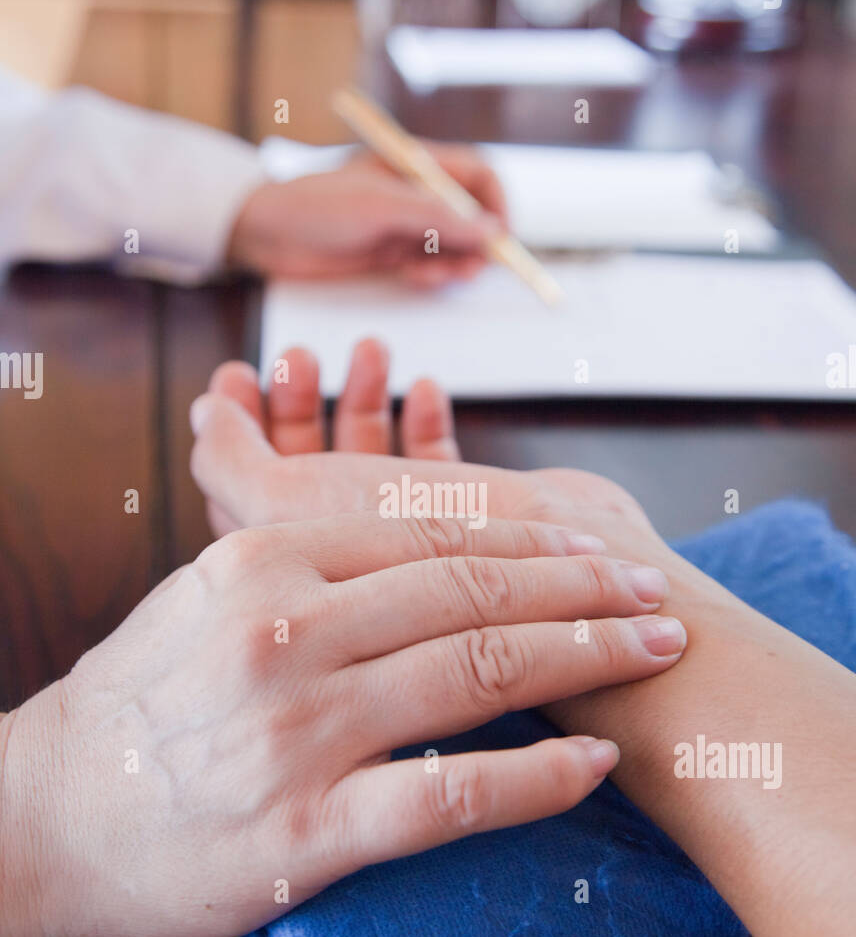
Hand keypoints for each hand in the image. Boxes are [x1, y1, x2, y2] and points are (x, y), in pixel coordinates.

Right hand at [0, 513, 685, 936]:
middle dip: (584, 586)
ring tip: (654, 652)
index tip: (592, 547)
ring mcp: (300, 730)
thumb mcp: (203, 594)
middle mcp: (288, 631)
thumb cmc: (131, 708)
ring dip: (587, 657)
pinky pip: (452, 796)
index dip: (529, 538)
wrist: (36, 819)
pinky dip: (538, 777)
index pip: (430, 533)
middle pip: (474, 591)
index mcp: (264, 561)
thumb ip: (304, 562)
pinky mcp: (307, 830)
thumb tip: (418, 548)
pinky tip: (596, 763)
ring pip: (479, 671)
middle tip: (653, 592)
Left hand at [192, 340, 664, 568]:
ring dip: (363, 401)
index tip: (236, 375)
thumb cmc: (424, 552)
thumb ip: (234, 467)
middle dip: (300, 405)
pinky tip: (427, 388)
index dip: (241, 426)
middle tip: (298, 357)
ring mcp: (418, 543)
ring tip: (369, 350)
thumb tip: (199, 418)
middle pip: (308, 472)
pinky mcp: (477, 526)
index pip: (250, 497)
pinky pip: (435, 469)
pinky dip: (424, 424)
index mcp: (309, 571)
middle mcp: (356, 559)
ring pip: (371, 464)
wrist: (576, 586)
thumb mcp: (292, 504)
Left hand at [225, 145, 507, 285]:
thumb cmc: (316, 206)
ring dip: (457, 264)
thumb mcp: (381, 208)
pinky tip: (418, 279)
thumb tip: (493, 232)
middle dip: (479, 243)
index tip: (499, 237)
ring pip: (454, 246)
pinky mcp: (390, 254)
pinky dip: (434, 276)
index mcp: (416, 164)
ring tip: (439, 277)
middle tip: (471, 268)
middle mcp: (416, 193)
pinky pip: (429, 266)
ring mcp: (404, 225)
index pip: (478, 176)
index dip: (497, 205)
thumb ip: (438, 219)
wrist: (264, 233)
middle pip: (472, 215)